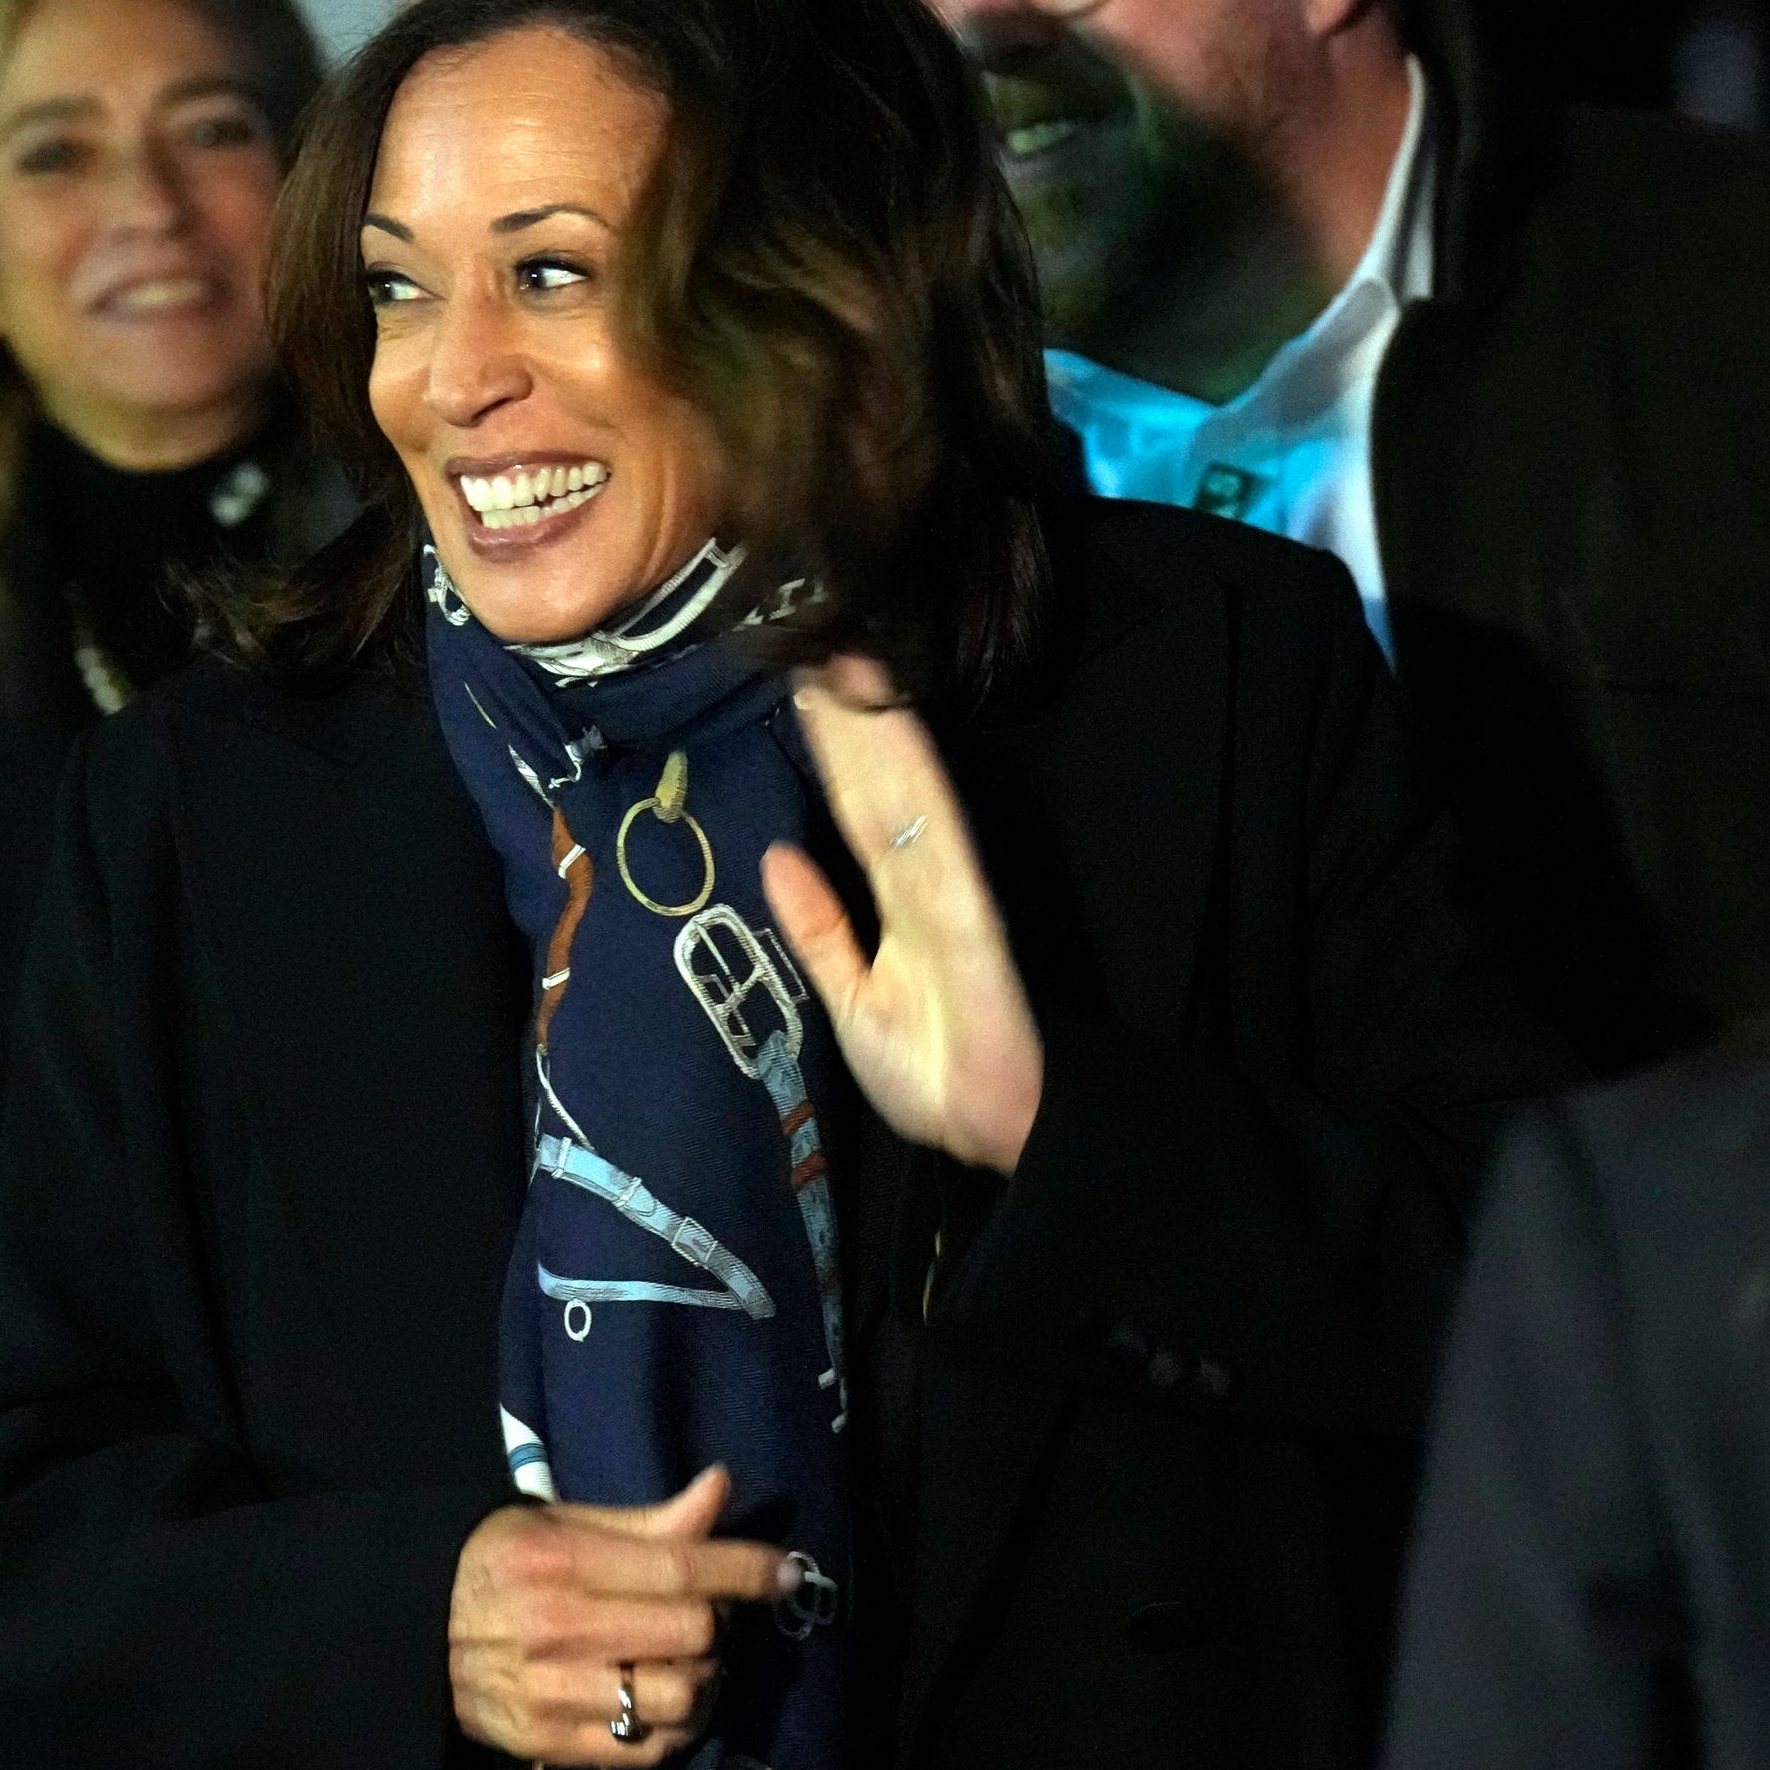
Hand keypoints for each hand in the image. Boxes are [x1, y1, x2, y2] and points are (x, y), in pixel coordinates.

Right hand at [449, 1467, 796, 1769]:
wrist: (412, 1636)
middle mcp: (556, 1630)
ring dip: (706, 1677)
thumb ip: (646, 1520)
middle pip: (691, 1634)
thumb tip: (721, 1489)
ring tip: (694, 1659)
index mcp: (559, 1562)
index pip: (678, 1567)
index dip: (745, 1568)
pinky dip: (679, 1726)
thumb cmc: (498, 1564)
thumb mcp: (560, 1525)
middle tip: (716, 1611)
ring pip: (679, 1697)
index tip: (785, 1570)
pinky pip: (648, 1749)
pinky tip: (673, 1700)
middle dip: (722, 1620)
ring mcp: (551, 1695)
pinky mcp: (549, 1745)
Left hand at [764, 657, 1044, 1172]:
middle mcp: (922, 882)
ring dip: (872, 729)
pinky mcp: (967, 914)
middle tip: (809, 637)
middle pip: (877, 786)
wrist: (991, 1132)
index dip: (831, 749)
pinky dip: (913, 781)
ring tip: (839, 662)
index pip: (857, 809)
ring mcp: (946, 891)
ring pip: (902, 796)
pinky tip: (891, 731)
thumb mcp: (850, 999)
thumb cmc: (931, 1075)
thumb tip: (777, 856)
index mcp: (896, 900)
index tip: (798, 682)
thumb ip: (820, 930)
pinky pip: (933, 838)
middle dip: (847, 716)